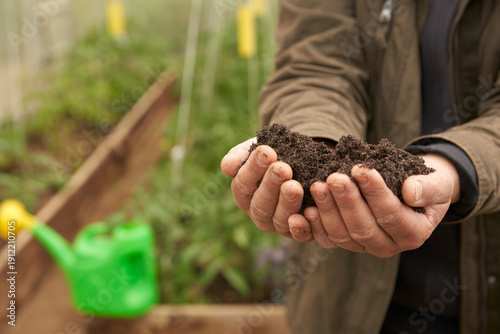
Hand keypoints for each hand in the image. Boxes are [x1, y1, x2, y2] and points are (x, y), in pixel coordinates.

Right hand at [221, 139, 314, 242]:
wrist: (300, 162)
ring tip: (295, 185)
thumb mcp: (255, 151)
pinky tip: (310, 211)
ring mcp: (278, 225)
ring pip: (280, 220)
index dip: (253, 169)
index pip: (243, 185)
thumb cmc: (273, 155)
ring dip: (287, 203)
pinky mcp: (299, 232)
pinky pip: (300, 235)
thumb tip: (227, 166)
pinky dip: (303, 226)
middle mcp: (258, 213)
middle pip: (260, 205)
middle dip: (271, 186)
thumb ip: (240, 156)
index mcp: (244, 195)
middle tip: (282, 168)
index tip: (267, 151)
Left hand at [304, 154, 459, 257]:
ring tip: (318, 186)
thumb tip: (411, 192)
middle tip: (333, 178)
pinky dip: (316, 226)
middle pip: (363, 228)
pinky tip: (306, 208)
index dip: (374, 193)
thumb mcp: (439, 182)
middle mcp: (389, 246)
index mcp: (413, 233)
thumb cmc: (428, 183)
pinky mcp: (348, 242)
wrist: (414, 189)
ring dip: (328, 210)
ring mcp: (366, 246)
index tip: (361, 170)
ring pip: (343, 235)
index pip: (390, 215)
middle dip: (347, 201)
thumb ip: (429, 187)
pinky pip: (329, 239)